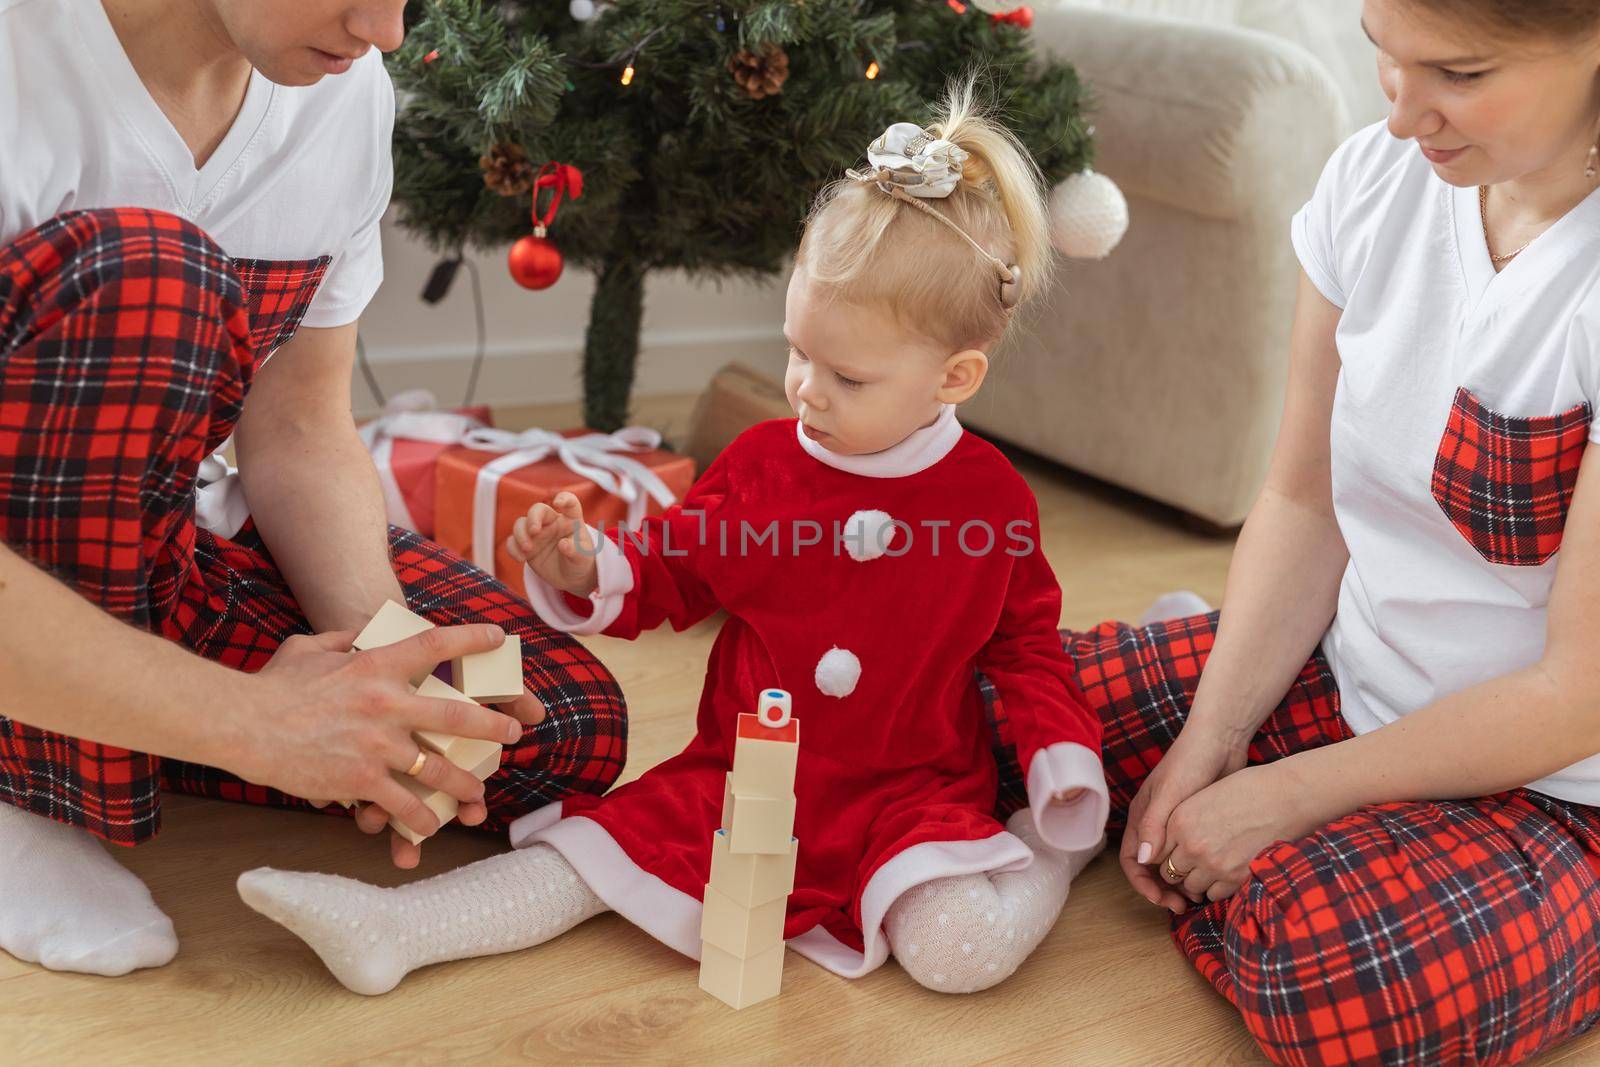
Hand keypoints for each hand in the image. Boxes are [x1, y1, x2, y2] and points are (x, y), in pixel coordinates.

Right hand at [232, 625, 536, 866]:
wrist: (242, 724)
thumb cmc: (272, 685)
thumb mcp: (310, 647)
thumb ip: (345, 638)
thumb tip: (366, 629)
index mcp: (376, 665)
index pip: (436, 645)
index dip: (472, 639)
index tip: (497, 638)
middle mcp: (386, 703)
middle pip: (457, 715)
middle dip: (492, 726)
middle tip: (513, 732)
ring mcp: (377, 744)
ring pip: (438, 769)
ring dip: (464, 784)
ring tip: (478, 793)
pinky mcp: (361, 780)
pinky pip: (403, 803)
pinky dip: (419, 819)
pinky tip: (429, 826)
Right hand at [507, 492, 598, 597]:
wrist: (570, 578)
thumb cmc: (580, 561)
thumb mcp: (583, 558)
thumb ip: (575, 550)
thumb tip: (563, 544)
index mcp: (570, 520)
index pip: (569, 503)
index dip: (564, 498)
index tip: (558, 503)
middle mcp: (551, 522)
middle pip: (537, 510)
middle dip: (533, 518)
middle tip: (534, 531)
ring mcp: (537, 533)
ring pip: (521, 523)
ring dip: (520, 534)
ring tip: (528, 549)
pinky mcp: (525, 546)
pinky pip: (512, 542)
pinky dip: (513, 548)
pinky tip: (520, 559)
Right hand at [1120, 724, 1246, 912]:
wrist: (1220, 742)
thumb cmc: (1190, 763)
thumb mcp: (1170, 794)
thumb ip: (1155, 826)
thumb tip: (1145, 861)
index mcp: (1141, 818)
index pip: (1132, 862)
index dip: (1142, 884)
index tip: (1161, 900)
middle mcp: (1154, 825)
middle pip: (1150, 868)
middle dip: (1162, 889)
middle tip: (1182, 906)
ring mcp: (1175, 825)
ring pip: (1171, 864)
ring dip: (1179, 883)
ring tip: (1198, 897)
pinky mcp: (1196, 825)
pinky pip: (1190, 855)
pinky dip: (1195, 870)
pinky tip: (1211, 878)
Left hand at [1156, 759, 1331, 904]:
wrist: (1285, 797)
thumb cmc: (1247, 790)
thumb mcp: (1203, 798)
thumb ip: (1180, 822)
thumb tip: (1167, 845)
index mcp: (1179, 821)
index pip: (1158, 851)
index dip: (1167, 853)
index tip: (1177, 852)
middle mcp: (1191, 845)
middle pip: (1170, 872)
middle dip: (1180, 870)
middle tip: (1194, 862)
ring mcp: (1213, 864)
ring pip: (1191, 886)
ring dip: (1198, 880)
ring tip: (1212, 866)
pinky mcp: (1235, 878)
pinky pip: (1214, 894)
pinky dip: (1217, 887)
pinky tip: (1226, 872)